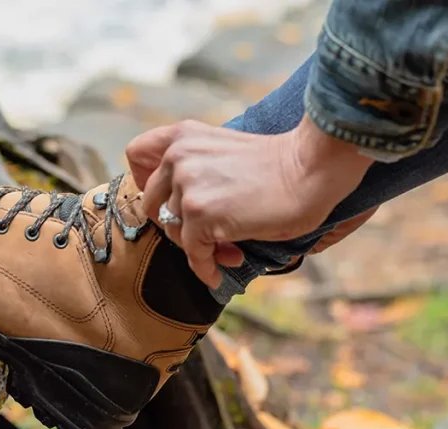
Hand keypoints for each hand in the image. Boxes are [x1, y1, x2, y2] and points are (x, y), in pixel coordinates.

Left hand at [125, 117, 373, 287]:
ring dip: (198, 246)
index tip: (164, 198)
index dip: (143, 180)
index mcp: (183, 136)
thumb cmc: (278, 165)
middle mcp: (178, 157)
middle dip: (176, 224)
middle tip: (205, 235)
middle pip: (152, 203)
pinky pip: (193, 253)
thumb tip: (179, 212)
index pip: (136, 154)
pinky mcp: (200, 215)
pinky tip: (218, 273)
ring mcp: (187, 186)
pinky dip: (205, 268)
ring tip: (227, 250)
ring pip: (173, 231)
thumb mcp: (224, 149)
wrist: (311, 169)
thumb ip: (196, 167)